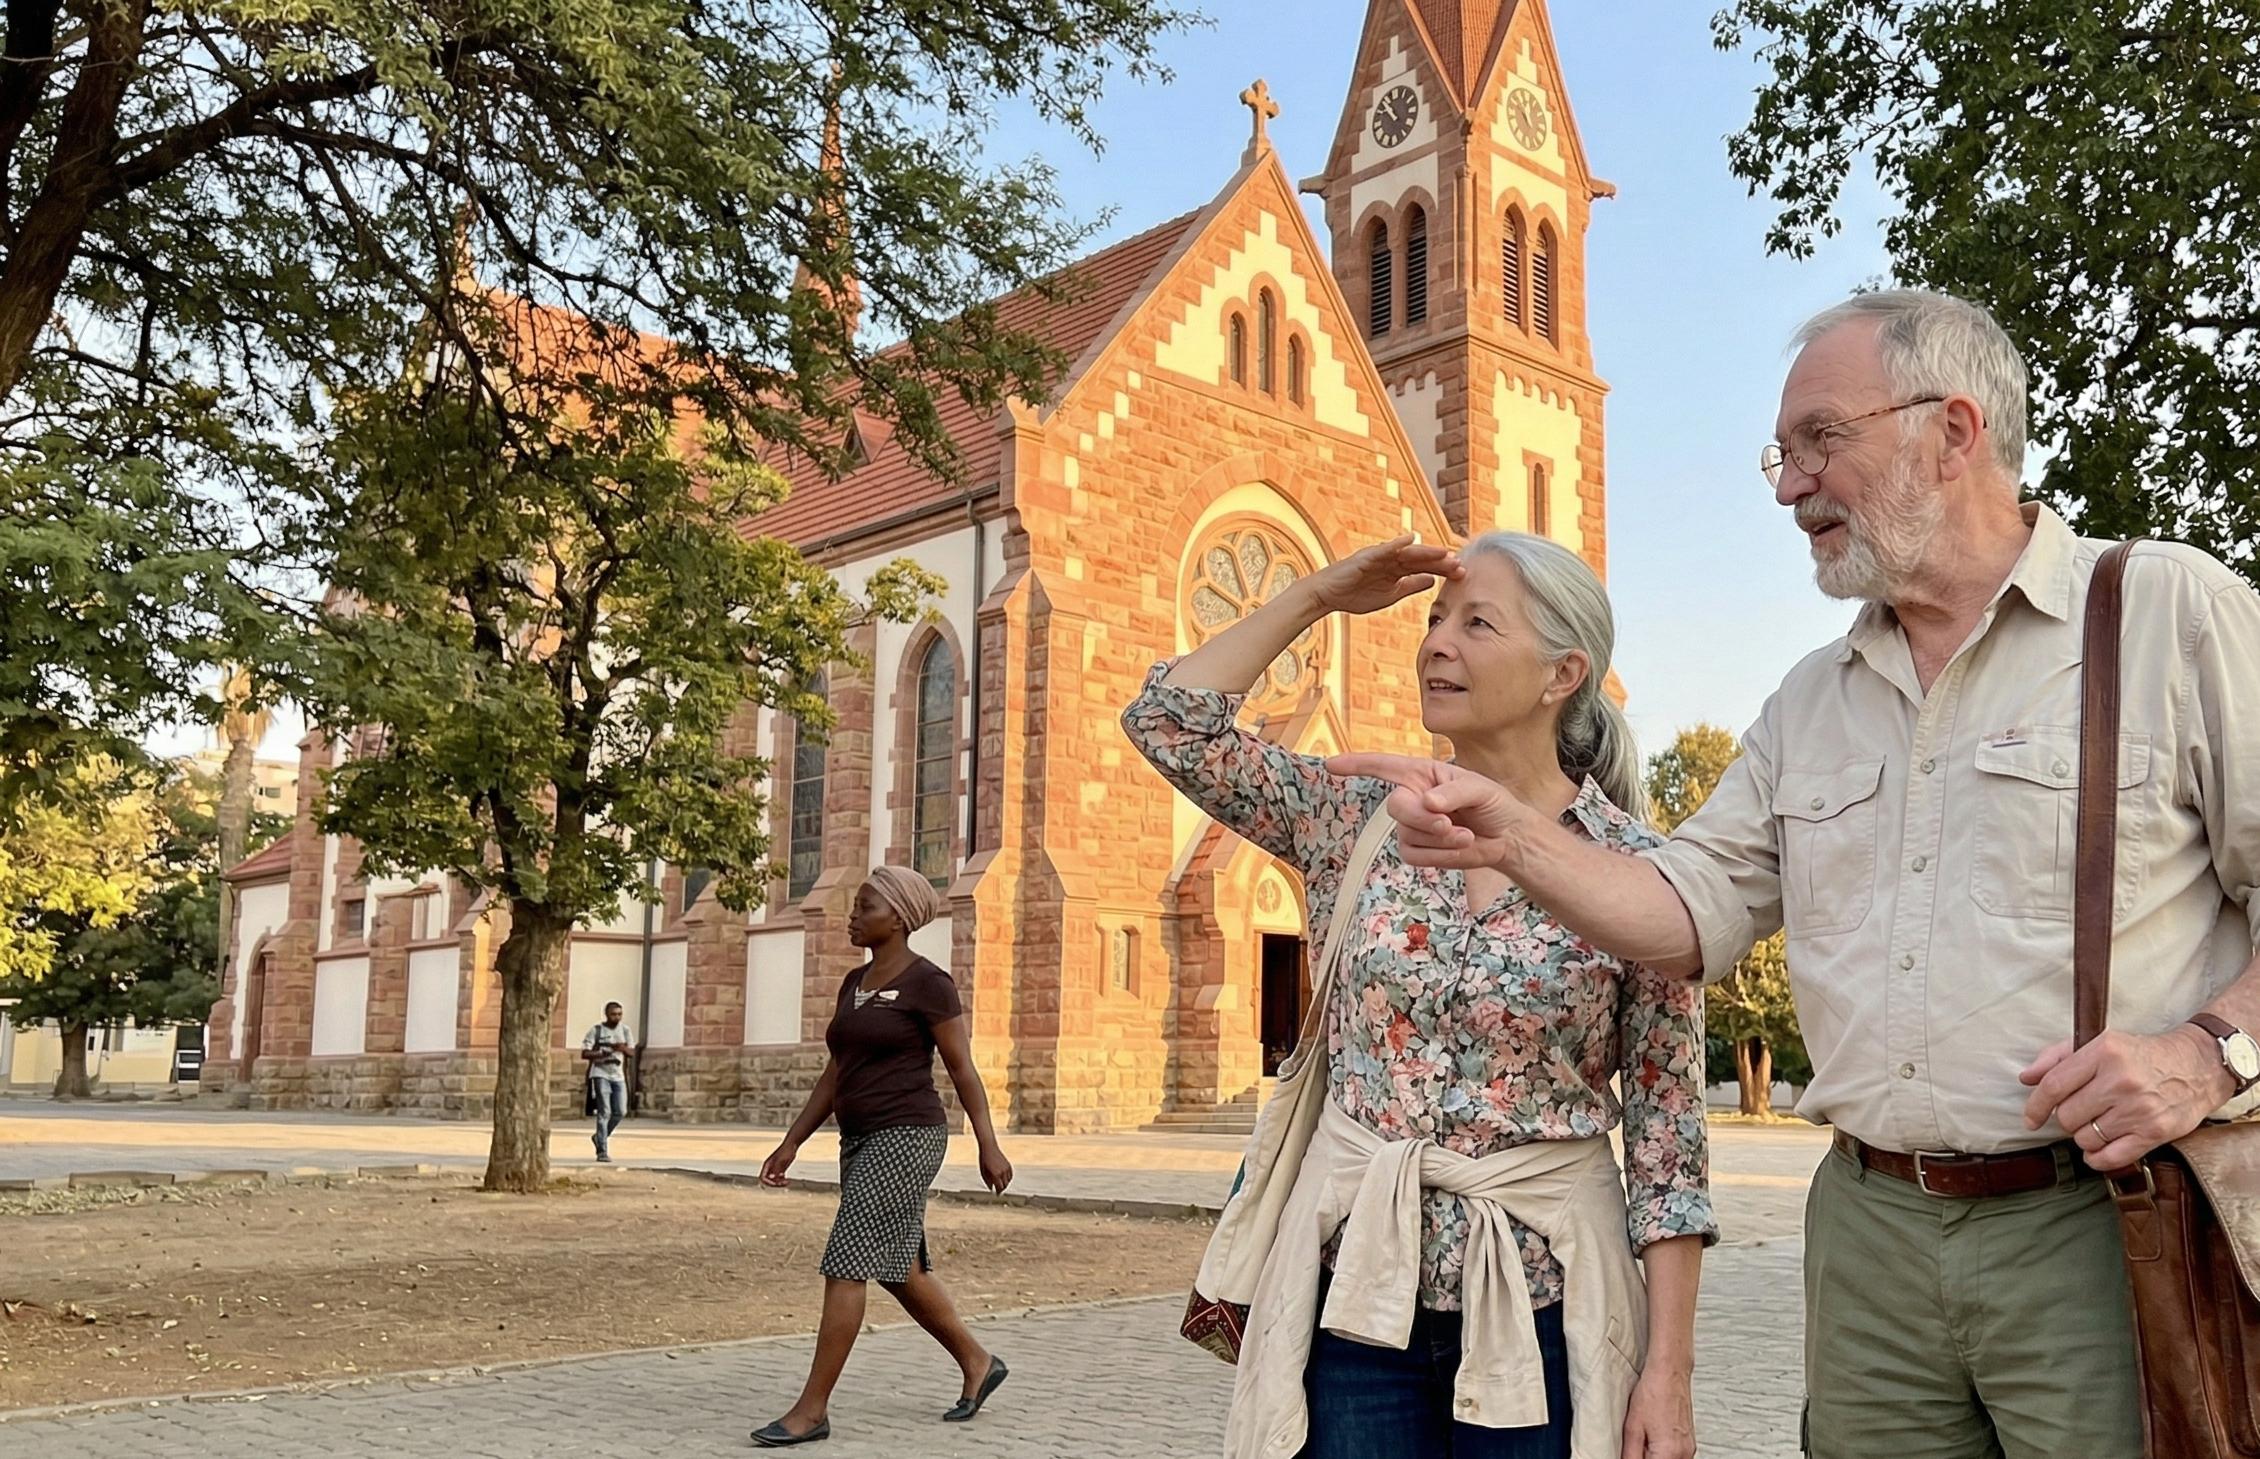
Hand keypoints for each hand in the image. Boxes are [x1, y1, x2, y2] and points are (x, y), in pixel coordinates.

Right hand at [760, 1142, 797, 1186]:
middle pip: (768, 1180)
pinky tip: (787, 1180)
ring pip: (774, 1180)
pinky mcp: (781, 1170)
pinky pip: (779, 1178)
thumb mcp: (781, 1160)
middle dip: (774, 1184)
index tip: (775, 1184)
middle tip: (782, 1184)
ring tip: (786, 1182)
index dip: (767, 1182)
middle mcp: (770, 1168)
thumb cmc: (786, 1150)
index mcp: (767, 1165)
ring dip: (779, 1183)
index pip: (762, 1177)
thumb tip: (771, 1177)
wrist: (792, 1145)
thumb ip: (776, 1169)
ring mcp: (775, 1169)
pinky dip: (782, 1181)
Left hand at [979, 1144, 1012, 1193]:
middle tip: (999, 1192)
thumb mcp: (983, 1171)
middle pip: (1005, 1185)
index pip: (999, 1187)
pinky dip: (1008, 1179)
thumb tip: (991, 1188)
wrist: (989, 1147)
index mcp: (996, 1174)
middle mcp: (1003, 1172)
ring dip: (1005, 1184)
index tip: (997, 1195)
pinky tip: (1005, 1180)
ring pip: (1008, 1181)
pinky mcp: (1008, 1165)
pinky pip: (1010, 1175)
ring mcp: (1007, 1168)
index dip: (998, 1192)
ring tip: (1001, 1187)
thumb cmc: (984, 1159)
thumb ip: (987, 1181)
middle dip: (1002, 1189)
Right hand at [1304, 535, 1462, 616]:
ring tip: (1445, 553)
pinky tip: (1410, 540)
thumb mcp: (1390, 595)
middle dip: (1441, 562)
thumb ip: (1410, 586)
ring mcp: (1380, 557)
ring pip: (1407, 553)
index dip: (1443, 571)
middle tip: (1461, 565)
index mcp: (1398, 570)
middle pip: (1421, 559)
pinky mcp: (1366, 557)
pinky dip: (1397, 544)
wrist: (1327, 595)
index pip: (1425, 569)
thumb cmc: (1355, 595)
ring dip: (1426, 553)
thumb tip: (1432, 580)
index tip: (1463, 574)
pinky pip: (1384, 549)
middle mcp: (1392, 560)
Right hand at [1324, 753, 1530, 870]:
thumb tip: (1428, 802)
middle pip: (1396, 807)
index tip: (1331, 765)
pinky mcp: (1417, 850)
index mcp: (1423, 774)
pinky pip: (1414, 855)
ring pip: (1407, 834)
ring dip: (1439, 839)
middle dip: (1422, 818)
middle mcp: (1412, 797)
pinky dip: (1439, 855)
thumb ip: (1454, 792)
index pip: (1383, 766)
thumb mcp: (1481, 789)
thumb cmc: (1494, 804)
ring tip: (1465, 835)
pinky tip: (1459, 847)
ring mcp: (1412, 826)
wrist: (1507, 838)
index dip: (1356, 765)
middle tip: (1447, 824)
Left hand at [1620, 1362, 1695, 1458]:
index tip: (1629, 1455)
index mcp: (1669, 1453)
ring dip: (1654, 1457)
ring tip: (1642, 1443)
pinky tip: (1652, 1441)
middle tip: (1634, 1449)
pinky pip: (1675, 1457)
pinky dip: (1662, 1454)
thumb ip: (1630, 1455)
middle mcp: (1685, 1454)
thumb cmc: (1654, 1392)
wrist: (1670, 1372)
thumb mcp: (1632, 1428)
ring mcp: (1689, 1449)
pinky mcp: (1689, 1443)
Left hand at [2020, 1025, 2233, 1169]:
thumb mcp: (2100, 1042)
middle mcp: (2121, 1081)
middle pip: (2068, 1116)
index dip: (2035, 1106)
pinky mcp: (2156, 1133)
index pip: (2054, 1086)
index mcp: (2104, 1052)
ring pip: (2086, 1138)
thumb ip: (2057, 1057)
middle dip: (2067, 1118)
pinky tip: (2098, 1149)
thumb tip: (2026, 1079)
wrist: (2198, 1066)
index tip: (2030, 1119)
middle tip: (2082, 1111)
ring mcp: (2139, 1109)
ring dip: (2084, 1136)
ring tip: (2098, 1123)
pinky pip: (2111, 1158)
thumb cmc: (2141, 1054)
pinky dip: (2097, 1159)